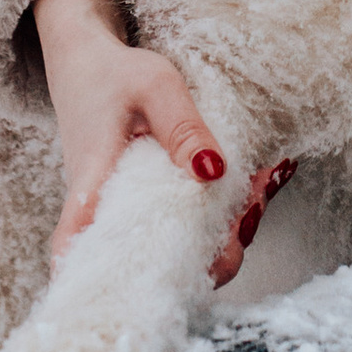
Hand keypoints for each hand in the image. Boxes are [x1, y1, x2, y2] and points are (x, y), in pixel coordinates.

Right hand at [31, 0, 292, 276]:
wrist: (84, 62)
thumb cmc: (113, 73)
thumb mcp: (154, 85)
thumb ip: (183, 127)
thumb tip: (213, 174)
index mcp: (94, 189)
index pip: (87, 256)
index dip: (118, 288)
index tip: (175, 289)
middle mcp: (104, 213)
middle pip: (154, 265)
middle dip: (216, 254)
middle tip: (255, 208)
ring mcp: (125, 213)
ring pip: (177, 247)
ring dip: (228, 229)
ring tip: (267, 183)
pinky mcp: (143, 205)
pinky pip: (185, 224)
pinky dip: (224, 211)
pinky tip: (260, 179)